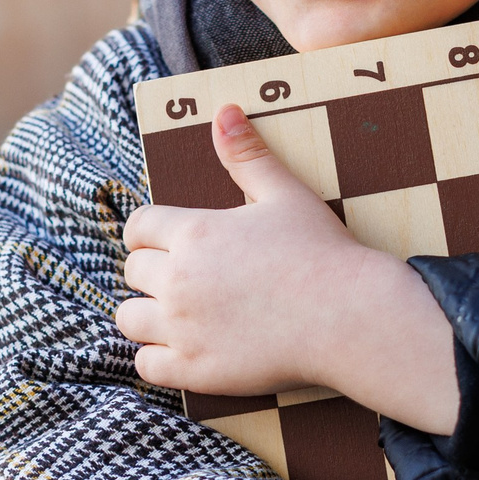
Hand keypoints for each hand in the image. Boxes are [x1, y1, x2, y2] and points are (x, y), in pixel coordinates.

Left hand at [119, 105, 457, 429]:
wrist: (349, 316)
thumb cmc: (322, 253)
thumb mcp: (285, 194)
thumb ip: (247, 154)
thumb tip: (223, 110)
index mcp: (194, 232)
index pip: (138, 227)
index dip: (149, 234)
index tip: (167, 243)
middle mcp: (178, 279)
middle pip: (132, 272)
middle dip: (152, 273)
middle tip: (183, 279)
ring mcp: (183, 327)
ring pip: (129, 319)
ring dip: (146, 315)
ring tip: (175, 315)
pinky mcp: (195, 369)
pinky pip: (146, 366)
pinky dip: (156, 359)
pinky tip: (182, 350)